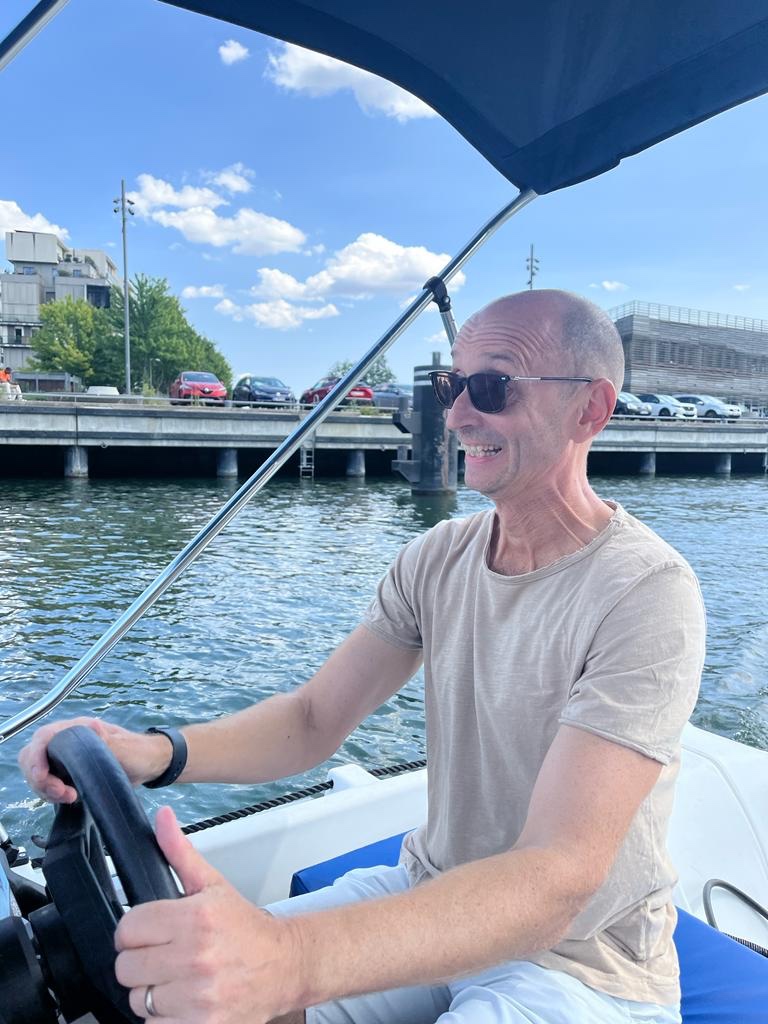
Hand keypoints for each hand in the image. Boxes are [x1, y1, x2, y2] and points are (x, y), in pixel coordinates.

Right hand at [19, 717, 171, 802]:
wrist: (150, 765)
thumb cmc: (139, 751)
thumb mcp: (124, 748)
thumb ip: (105, 741)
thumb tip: (92, 726)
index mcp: (77, 728)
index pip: (43, 738)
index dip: (36, 757)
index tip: (44, 778)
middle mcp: (66, 741)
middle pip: (33, 757)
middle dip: (40, 778)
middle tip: (62, 794)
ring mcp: (66, 757)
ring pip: (38, 773)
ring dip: (46, 789)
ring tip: (70, 797)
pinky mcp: (68, 773)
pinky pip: (48, 783)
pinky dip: (51, 794)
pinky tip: (69, 798)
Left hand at [115, 807, 302, 1022]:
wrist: (286, 966)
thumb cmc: (246, 928)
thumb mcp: (213, 885)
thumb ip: (180, 852)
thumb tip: (162, 818)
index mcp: (195, 917)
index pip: (127, 928)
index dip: (135, 932)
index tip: (150, 934)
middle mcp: (196, 956)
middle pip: (126, 967)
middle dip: (140, 963)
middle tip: (163, 957)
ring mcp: (198, 996)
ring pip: (138, 1000)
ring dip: (152, 993)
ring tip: (176, 980)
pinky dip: (163, 1019)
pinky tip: (181, 1003)